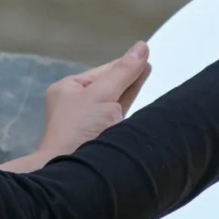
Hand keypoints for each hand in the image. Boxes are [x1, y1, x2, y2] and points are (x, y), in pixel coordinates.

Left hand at [0, 42, 151, 172]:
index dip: (125, 64)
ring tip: (147, 72)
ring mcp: (88, 122)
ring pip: (115, 100)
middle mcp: (77, 104)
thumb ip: (124, 71)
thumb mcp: (102, 93)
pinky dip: (129, 105)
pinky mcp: (101, 137)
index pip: (104, 71)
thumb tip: (141, 47)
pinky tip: (140, 98)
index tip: (144, 54)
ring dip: (131, 90)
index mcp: (68, 89)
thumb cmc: (79, 130)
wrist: (73, 171)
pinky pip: (118, 116)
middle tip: (149, 63)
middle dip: (129, 76)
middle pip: (110, 85)